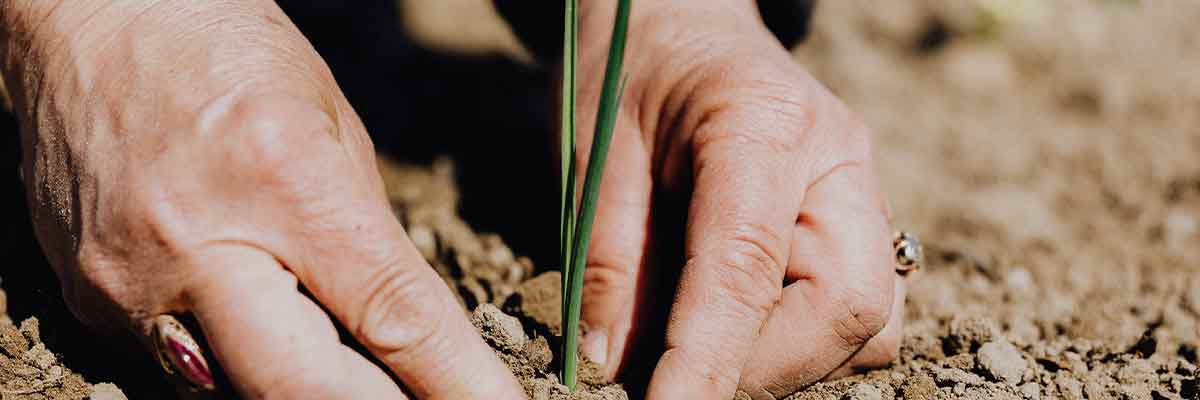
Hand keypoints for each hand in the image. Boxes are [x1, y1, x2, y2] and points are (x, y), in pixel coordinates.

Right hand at [1, 1, 523, 397]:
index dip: (458, 383)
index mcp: (284, 180)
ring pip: (240, 394)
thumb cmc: (229, 51)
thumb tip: (405, 336)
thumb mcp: (334, 129)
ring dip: (310, 389)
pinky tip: (271, 334)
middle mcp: (197, 243)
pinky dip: (241, 364)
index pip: (392, 316)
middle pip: (305, 388)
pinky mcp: (89, 300)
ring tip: (357, 373)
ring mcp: (130, 282)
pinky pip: (186, 367)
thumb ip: (367, 241)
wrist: (89, 19)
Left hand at [573, 1, 903, 398]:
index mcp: (762, 123)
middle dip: (761, 368)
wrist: (683, 24)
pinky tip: (736, 319)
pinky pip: (857, 313)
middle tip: (676, 378)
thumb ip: (608, 259)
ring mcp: (862, 191)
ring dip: (785, 361)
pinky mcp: (862, 221)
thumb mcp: (595, 153)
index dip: (707, 360)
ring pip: (867, 323)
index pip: (746, 267)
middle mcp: (837, 160)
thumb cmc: (631, 75)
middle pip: (847, 308)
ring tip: (700, 342)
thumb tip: (616, 367)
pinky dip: (798, 342)